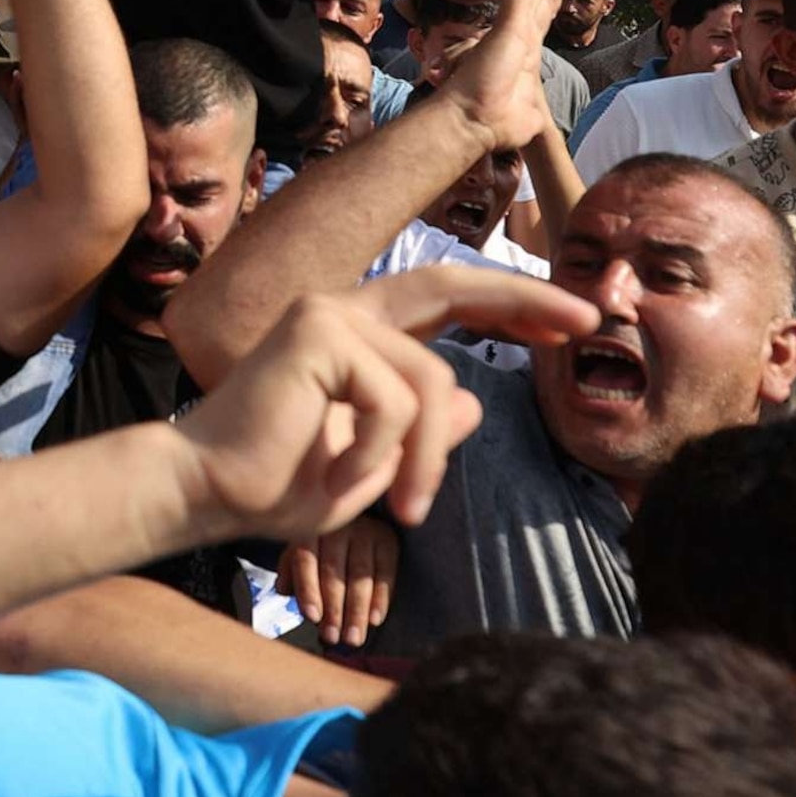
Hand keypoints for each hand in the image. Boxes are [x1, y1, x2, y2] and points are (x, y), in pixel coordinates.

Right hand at [175, 267, 593, 538]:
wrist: (205, 493)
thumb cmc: (277, 485)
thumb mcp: (374, 465)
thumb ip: (423, 430)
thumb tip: (477, 404)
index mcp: (358, 334)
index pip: (444, 300)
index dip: (510, 304)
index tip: (570, 320)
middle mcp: (344, 309)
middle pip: (449, 287)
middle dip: (526, 299)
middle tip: (589, 319)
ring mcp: (330, 314)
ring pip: (432, 383)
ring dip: (423, 459)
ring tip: (394, 509)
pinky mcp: (319, 333)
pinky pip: (396, 401)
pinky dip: (380, 458)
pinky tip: (339, 483)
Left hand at [283, 514, 398, 648]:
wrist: (352, 521)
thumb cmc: (321, 547)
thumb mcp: (300, 554)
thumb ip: (291, 573)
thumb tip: (284, 591)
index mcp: (310, 531)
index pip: (306, 562)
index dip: (308, 590)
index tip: (312, 617)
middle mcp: (337, 528)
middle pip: (334, 573)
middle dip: (334, 609)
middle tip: (333, 637)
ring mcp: (364, 533)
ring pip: (360, 577)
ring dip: (357, 611)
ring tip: (353, 638)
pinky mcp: (387, 541)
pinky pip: (385, 574)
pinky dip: (381, 599)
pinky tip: (375, 620)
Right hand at [438, 0, 578, 151]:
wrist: (475, 120)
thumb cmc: (496, 121)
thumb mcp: (525, 115)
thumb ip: (530, 112)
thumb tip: (534, 124)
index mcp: (526, 57)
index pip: (542, 22)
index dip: (551, 3)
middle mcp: (520, 38)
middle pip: (542, 0)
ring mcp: (514, 29)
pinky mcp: (510, 23)